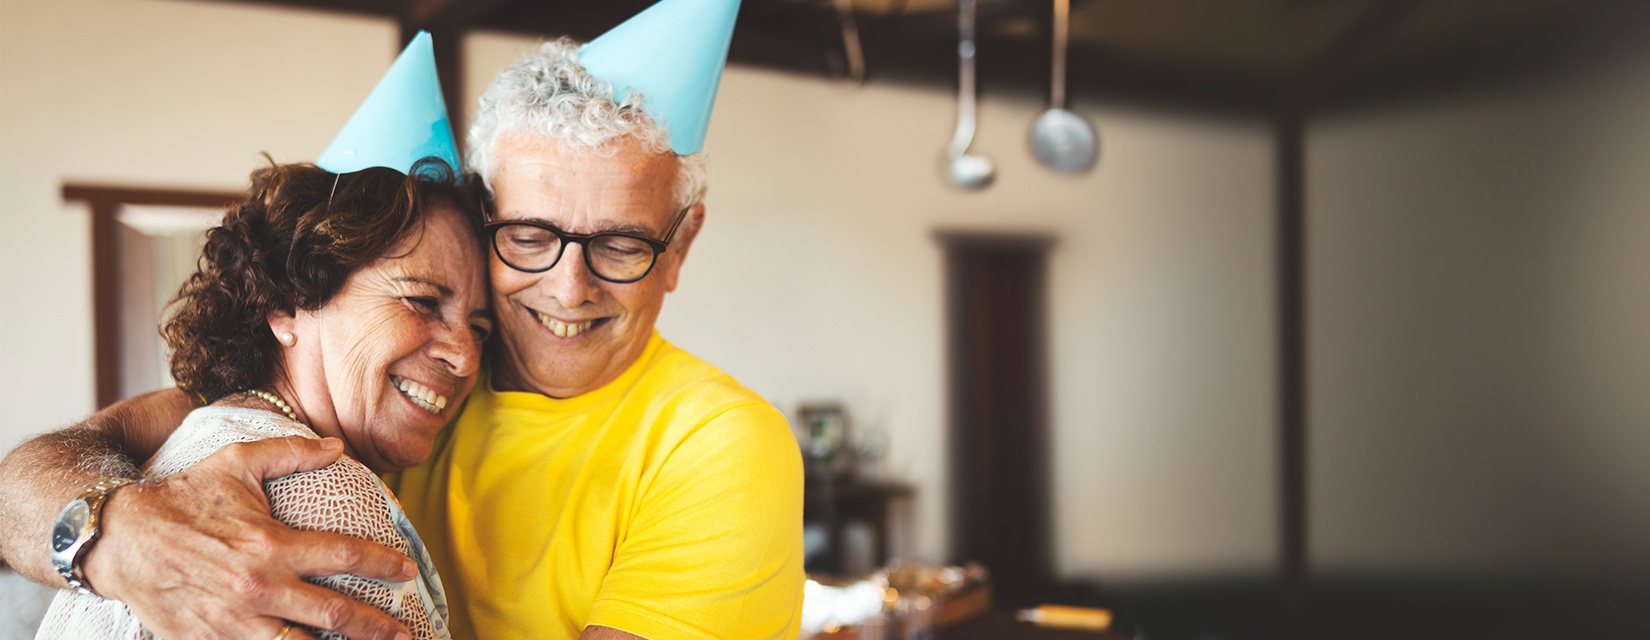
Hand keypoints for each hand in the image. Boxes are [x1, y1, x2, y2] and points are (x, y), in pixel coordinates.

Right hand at [83, 436, 415, 639]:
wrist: (117, 539)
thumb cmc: (181, 497)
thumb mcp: (235, 463)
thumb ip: (290, 453)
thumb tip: (337, 446)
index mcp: (271, 544)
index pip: (344, 555)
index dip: (383, 564)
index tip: (408, 570)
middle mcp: (259, 588)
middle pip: (335, 614)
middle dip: (377, 627)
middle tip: (404, 631)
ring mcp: (234, 623)